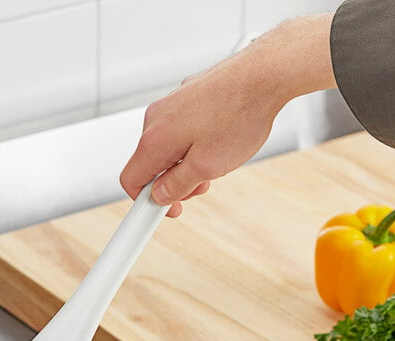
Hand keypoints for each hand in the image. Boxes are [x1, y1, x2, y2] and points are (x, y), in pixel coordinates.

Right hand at [120, 14, 336, 216]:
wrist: (264, 73)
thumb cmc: (239, 115)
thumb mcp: (207, 166)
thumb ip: (177, 185)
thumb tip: (159, 196)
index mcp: (153, 140)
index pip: (130, 180)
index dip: (145, 204)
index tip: (163, 212)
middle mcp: (155, 119)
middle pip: (150, 165)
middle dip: (172, 182)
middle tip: (202, 186)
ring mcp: (170, 104)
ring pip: (167, 147)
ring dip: (186, 163)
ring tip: (218, 160)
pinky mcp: (187, 96)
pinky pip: (180, 130)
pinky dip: (194, 143)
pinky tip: (220, 139)